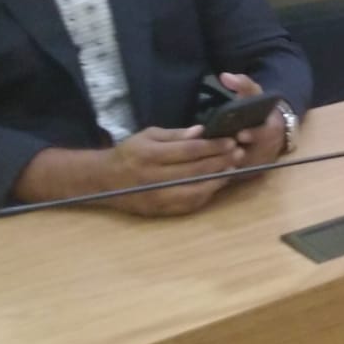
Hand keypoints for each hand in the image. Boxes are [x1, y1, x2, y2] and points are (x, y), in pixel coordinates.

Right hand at [105, 125, 240, 215]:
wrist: (104, 180)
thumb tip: (201, 131)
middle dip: (220, 162)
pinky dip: (205, 195)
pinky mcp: (159, 212)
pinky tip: (216, 184)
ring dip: (217, 180)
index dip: (213, 146)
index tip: (230, 141)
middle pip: (195, 171)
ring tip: (232, 169)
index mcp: (150, 155)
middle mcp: (154, 178)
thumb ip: (176, 135)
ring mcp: (157, 198)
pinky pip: (188, 205)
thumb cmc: (129, 153)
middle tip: (239, 154)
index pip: (189, 151)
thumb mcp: (148, 136)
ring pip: (195, 191)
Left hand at [216, 71, 285, 167]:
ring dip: (228, 164)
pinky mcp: (249, 174)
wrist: (274, 128)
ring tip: (211, 159)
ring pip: (243, 168)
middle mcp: (269, 150)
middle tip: (221, 149)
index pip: (266, 134)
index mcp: (273, 130)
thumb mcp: (254, 93)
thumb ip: (243, 84)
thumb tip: (225, 76)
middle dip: (237, 153)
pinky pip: (235, 176)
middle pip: (253, 155)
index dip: (254, 135)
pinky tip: (210, 167)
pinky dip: (224, 172)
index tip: (241, 134)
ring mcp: (259, 164)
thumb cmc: (260, 109)